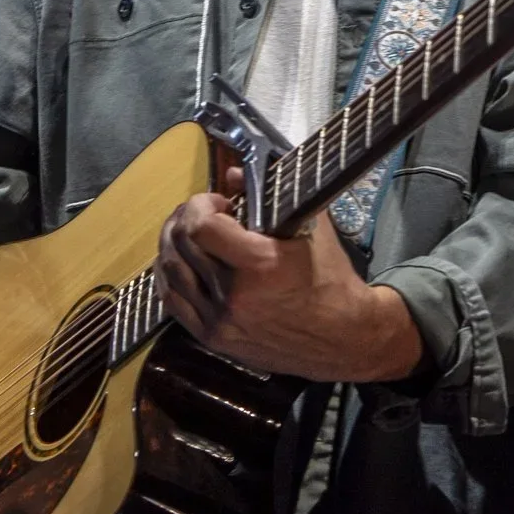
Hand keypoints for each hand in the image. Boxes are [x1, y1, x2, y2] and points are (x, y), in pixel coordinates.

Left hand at [155, 172, 424, 381]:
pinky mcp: (214, 338)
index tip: (218, 202)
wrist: (343, 338)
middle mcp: (234, 296)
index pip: (201, 226)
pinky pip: (172, 302)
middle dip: (184, 219)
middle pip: (181, 246)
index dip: (200, 205)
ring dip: (173, 245)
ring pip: (170, 273)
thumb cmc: (332, 279)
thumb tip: (233, 175)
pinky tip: (183, 264)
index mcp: (260, 265)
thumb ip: (271, 195)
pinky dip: (170, 277)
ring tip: (190, 235)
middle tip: (201, 212)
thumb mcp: (312, 229)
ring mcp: (220, 321)